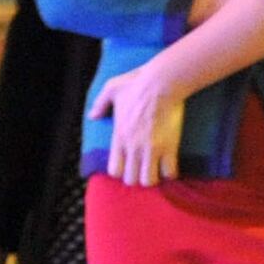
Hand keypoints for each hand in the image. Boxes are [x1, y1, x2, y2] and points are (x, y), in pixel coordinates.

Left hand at [88, 60, 191, 186]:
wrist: (161, 82)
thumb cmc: (137, 84)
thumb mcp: (111, 90)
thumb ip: (100, 104)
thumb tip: (92, 116)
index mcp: (119, 136)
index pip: (114, 170)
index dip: (121, 171)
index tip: (129, 164)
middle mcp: (133, 147)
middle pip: (131, 180)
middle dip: (138, 177)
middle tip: (144, 169)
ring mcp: (151, 148)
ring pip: (149, 180)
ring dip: (154, 178)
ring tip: (158, 170)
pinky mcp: (169, 146)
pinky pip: (170, 171)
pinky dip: (171, 173)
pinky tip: (171, 166)